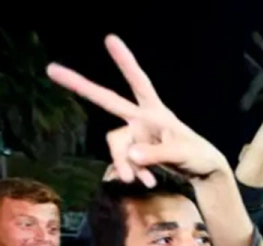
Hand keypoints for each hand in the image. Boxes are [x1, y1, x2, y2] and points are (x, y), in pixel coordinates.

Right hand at [46, 35, 228, 186]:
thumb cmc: (198, 155)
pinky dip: (133, 172)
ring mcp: (136, 134)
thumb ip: (156, 153)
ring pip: (116, 146)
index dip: (125, 62)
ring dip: (125, 165)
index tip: (110, 38)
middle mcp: (141, 118)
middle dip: (80, 85)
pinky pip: (124, 161)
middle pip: (107, 100)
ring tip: (143, 181)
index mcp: (155, 111)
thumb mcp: (182, 154)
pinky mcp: (136, 151)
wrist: (203, 170)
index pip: (139, 82)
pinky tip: (148, 182)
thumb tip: (131, 155)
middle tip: (51, 69)